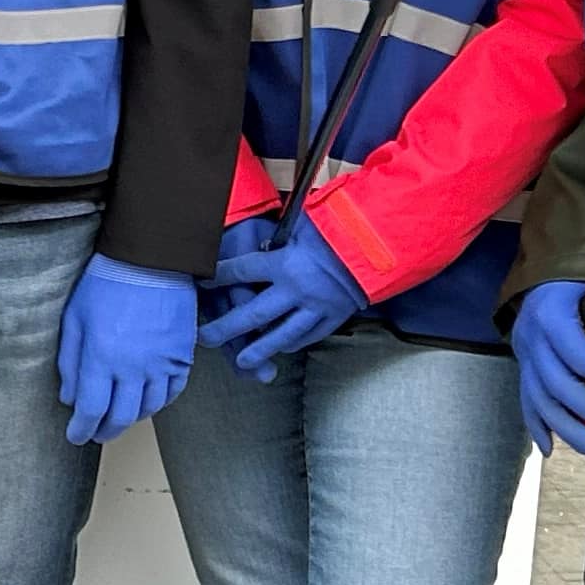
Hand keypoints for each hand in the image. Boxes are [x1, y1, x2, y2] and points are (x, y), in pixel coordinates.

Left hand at [56, 254, 195, 446]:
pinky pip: (173, 391)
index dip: (81, 429)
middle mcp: (134, 367)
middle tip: (96, 434)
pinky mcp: (182, 355)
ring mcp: (162, 363)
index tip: (75, 436)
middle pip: (121, 417)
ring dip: (132, 419)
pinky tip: (146, 401)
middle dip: (105, 431)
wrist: (151, 260)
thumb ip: (69, 362)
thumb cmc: (104, 285)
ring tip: (119, 418)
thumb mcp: (74, 320)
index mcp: (102, 358)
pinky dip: (158, 403)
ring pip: (149, 408)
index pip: (91, 410)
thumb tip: (69, 399)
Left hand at [203, 220, 367, 379]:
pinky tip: (280, 348)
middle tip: (205, 339)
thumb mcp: (304, 223)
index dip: (218, 277)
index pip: (240, 272)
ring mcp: (316, 307)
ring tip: (241, 361)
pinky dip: (292, 343)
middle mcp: (296, 290)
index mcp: (285, 263)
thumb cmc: (340, 227)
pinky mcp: (334, 317)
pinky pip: (308, 336)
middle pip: (251, 315)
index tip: (201, 283)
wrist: (383, 243)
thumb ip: (281, 236)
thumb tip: (262, 240)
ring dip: (257, 349)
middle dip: (225, 328)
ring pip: (280, 336)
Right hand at [512, 280, 584, 456]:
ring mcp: (524, 357)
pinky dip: (536, 426)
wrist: (542, 277)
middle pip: (557, 385)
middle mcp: (532, 340)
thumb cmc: (578, 285)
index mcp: (552, 316)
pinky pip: (526, 402)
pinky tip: (548, 447)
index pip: (579, 355)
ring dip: (564, 426)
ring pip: (539, 400)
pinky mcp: (522, 370)